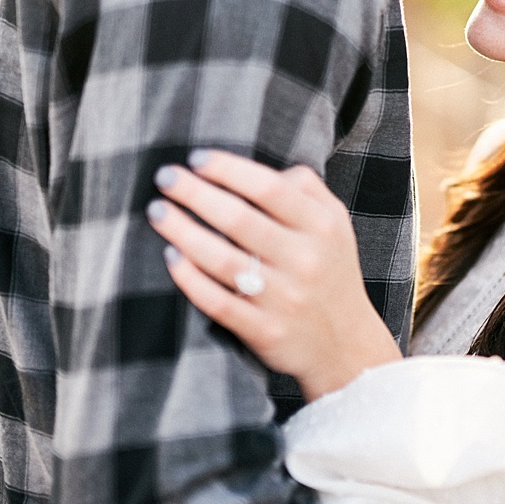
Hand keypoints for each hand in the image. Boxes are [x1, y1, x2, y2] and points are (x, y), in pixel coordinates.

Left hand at [146, 151, 401, 400]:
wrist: (347, 345)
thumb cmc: (330, 271)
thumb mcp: (335, 224)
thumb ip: (305, 187)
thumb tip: (256, 169)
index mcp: (322, 227)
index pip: (269, 188)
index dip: (228, 169)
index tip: (196, 158)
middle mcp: (305, 260)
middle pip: (239, 220)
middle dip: (194, 193)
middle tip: (165, 176)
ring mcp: (284, 299)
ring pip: (223, 260)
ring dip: (182, 232)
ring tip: (157, 212)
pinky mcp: (265, 331)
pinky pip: (218, 302)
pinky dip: (190, 279)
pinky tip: (171, 257)